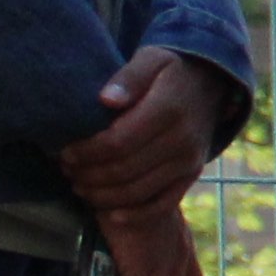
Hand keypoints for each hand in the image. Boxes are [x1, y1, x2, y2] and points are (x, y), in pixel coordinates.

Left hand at [54, 49, 244, 214]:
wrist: (210, 84)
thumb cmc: (169, 71)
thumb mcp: (151, 60)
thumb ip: (128, 78)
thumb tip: (106, 100)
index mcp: (168, 109)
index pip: (119, 141)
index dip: (87, 152)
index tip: (66, 152)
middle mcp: (182, 140)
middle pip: (124, 170)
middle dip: (89, 175)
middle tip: (66, 171)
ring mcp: (189, 162)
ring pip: (138, 191)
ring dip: (103, 196)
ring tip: (80, 187)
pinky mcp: (191, 176)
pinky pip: (162, 205)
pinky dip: (134, 214)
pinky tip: (110, 214)